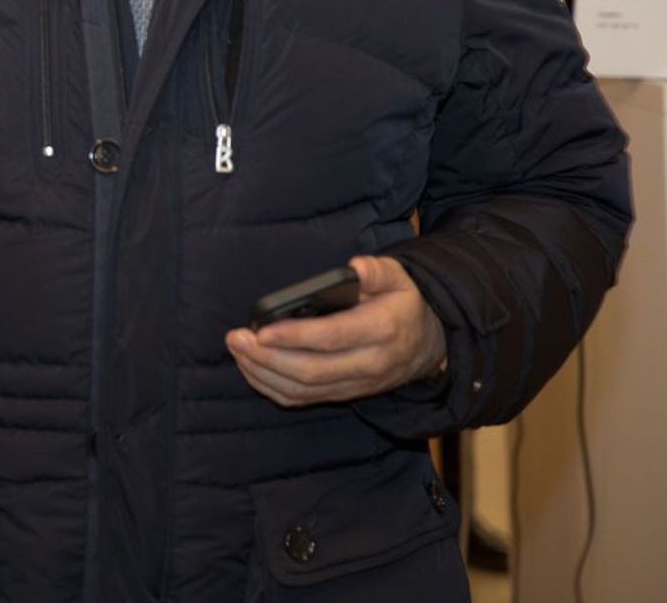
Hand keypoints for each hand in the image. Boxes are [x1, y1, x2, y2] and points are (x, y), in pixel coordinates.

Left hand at [226, 255, 445, 406]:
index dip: (295, 336)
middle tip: (236, 339)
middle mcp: (370, 364)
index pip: (333, 338)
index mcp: (382, 330)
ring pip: (304, 389)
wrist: (429, 344)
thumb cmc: (403, 304)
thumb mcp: (399, 278)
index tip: (261, 330)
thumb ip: (377, 270)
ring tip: (237, 350)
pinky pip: (304, 398)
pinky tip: (251, 368)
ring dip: (264, 373)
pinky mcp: (345, 394)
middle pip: (312, 370)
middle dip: (268, 357)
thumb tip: (354, 267)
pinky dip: (272, 387)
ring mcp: (357, 384)